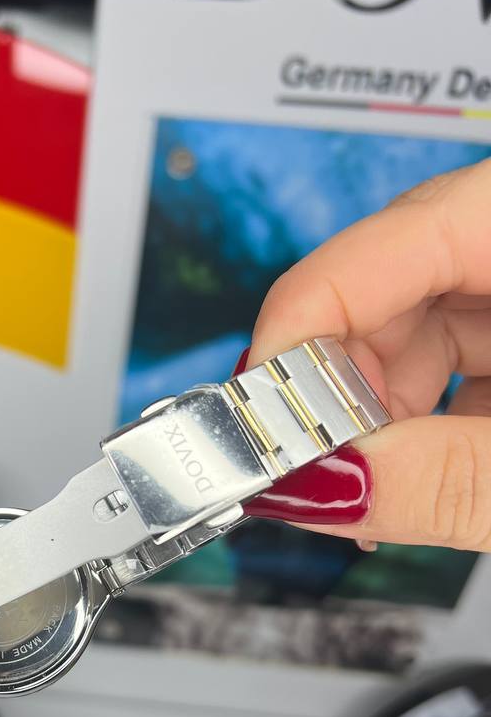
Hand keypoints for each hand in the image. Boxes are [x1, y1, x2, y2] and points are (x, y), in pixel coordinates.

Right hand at [246, 158, 490, 551]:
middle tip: (310, 465)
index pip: (400, 229)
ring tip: (361, 484)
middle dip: (339, 383)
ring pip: (422, 325)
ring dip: (375, 413)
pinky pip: (460, 359)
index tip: (255, 414)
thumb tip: (310, 487)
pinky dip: (422, 422)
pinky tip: (410, 475)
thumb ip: (441, 480)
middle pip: (398, 280)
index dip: (307, 322)